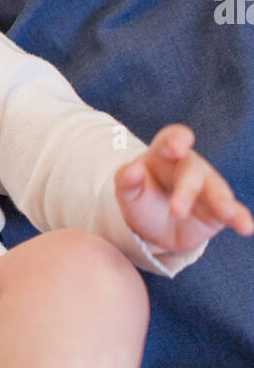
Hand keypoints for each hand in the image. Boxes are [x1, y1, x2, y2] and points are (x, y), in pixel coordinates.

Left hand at [114, 124, 253, 253]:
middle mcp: (190, 167)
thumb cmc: (142, 200)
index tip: (176, 146)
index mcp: (164, 155)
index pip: (171, 139)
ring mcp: (208, 187)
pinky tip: (246, 226)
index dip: (176, 140)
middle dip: (186, 191)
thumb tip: (132, 170)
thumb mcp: (128, 192)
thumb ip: (126, 180)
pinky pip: (232, 212)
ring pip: (216, 190)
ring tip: (223, 211)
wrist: (156, 227)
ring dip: (221, 200)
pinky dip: (240, 218)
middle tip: (175, 211)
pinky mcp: (220, 209)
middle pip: (192, 172)